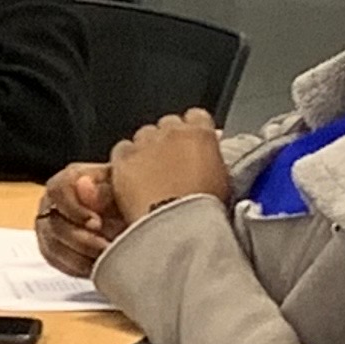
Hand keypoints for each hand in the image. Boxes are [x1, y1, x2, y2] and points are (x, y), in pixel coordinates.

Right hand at [33, 159, 120, 276]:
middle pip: (53, 222)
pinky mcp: (50, 246)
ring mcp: (49, 223)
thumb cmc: (130, 203)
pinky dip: (75, 266)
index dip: (73, 209)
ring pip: (52, 245)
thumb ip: (102, 191)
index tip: (96, 224)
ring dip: (80, 256)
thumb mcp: (123, 195)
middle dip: (81, 240)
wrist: (136, 223)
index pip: (58, 190)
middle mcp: (54, 200)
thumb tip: (83, 184)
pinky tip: (95, 265)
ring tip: (105, 259)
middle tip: (106, 248)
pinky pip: (54, 259)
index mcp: (72, 179)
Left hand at [106, 110, 235, 226]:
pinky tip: (131, 179)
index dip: (194, 130)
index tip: (193, 145)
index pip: (197, 116)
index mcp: (201, 134)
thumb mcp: (222, 181)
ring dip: (147, 150)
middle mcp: (172, 132)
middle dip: (169, 140)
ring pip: (143, 135)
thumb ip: (213, 161)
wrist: (178, 226)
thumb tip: (208, 160)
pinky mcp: (123, 159)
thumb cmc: (205, 210)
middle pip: (167, 124)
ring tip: (151, 175)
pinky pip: (121, 150)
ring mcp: (145, 143)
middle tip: (171, 164)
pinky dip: (125, 161)